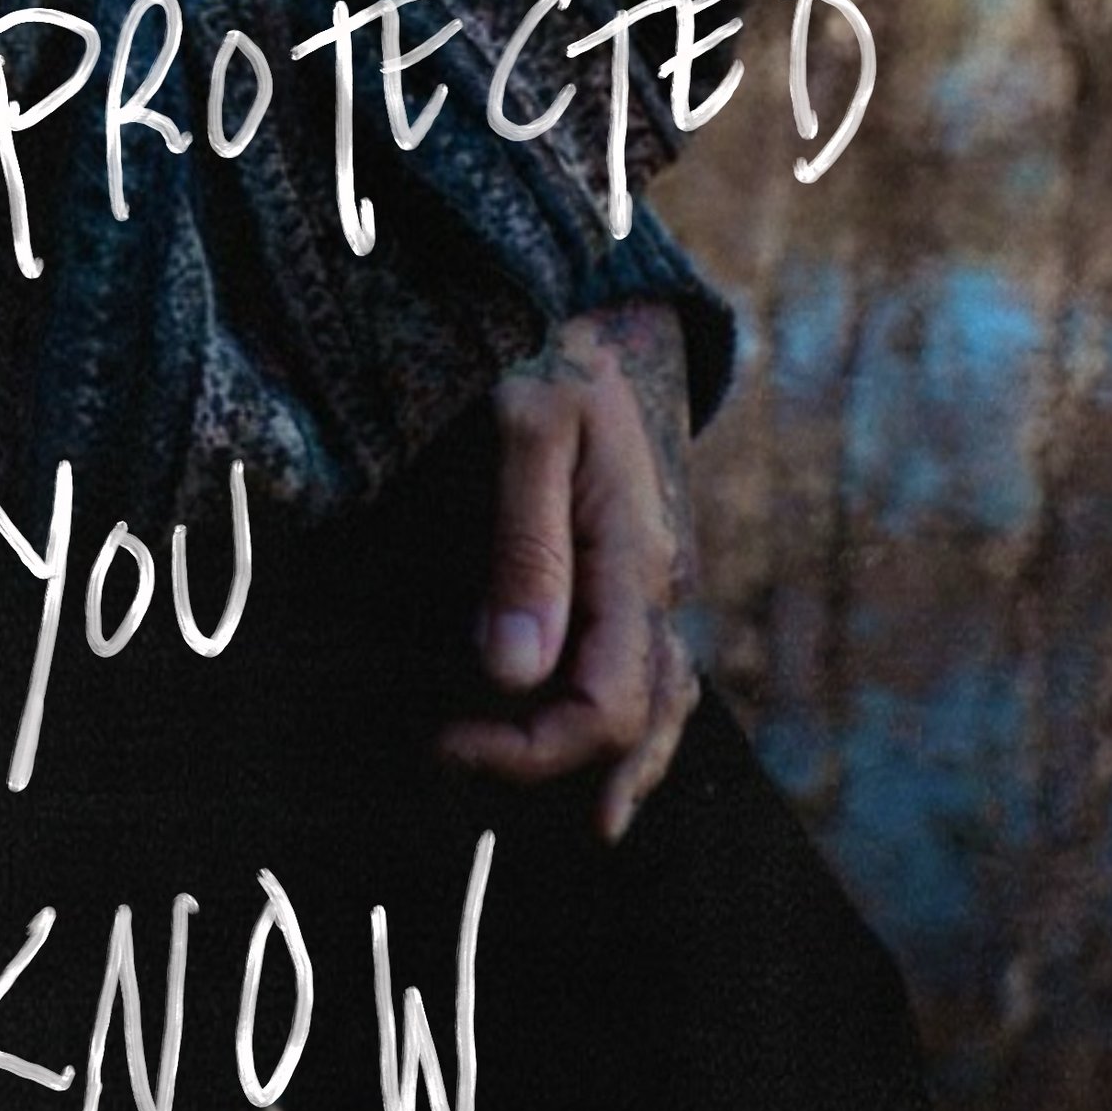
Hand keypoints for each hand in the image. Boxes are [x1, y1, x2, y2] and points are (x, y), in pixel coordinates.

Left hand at [439, 300, 700, 843]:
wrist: (587, 292)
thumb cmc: (548, 349)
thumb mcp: (528, 428)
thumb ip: (525, 553)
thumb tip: (515, 676)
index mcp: (636, 556)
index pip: (607, 705)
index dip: (531, 747)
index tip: (446, 742)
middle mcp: (655, 575)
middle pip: (643, 713)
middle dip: (563, 764)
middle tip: (463, 770)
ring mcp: (651, 565)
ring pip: (665, 689)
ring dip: (624, 755)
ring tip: (596, 818)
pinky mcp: (629, 550)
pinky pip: (647, 649)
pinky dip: (631, 704)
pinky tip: (600, 728)